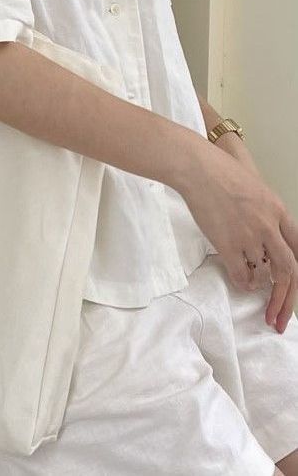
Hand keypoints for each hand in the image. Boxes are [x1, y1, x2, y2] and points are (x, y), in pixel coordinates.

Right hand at [176, 140, 297, 332]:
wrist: (198, 169)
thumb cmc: (220, 171)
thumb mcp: (254, 188)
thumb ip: (263, 210)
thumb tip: (261, 231)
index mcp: (279, 211)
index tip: (293, 289)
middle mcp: (269, 227)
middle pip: (289, 271)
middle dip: (287, 300)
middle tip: (280, 318)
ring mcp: (249, 236)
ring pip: (264, 274)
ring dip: (261, 290)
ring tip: (256, 293)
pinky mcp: (227, 243)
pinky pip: (242, 274)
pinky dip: (244, 284)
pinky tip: (242, 284)